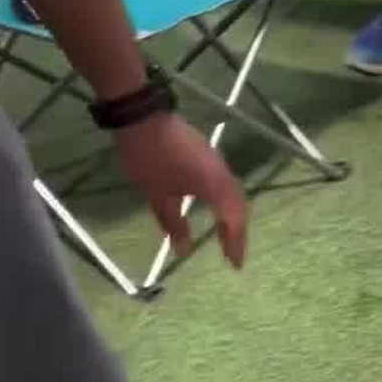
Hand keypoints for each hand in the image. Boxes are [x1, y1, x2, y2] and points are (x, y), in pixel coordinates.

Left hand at [114, 113, 246, 268]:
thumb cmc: (149, 159)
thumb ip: (174, 224)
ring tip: (225, 234)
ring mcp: (217, 162)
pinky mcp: (209, 155)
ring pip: (233, 195)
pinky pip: (225, 184)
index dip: (235, 244)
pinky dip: (225, 202)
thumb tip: (183, 250)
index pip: (233, 221)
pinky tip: (215, 208)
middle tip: (231, 252)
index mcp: (215, 187)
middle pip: (239, 208)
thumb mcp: (158, 196)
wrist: (142, 116)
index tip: (234, 265)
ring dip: (232, 216)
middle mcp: (223, 175)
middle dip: (236, 232)